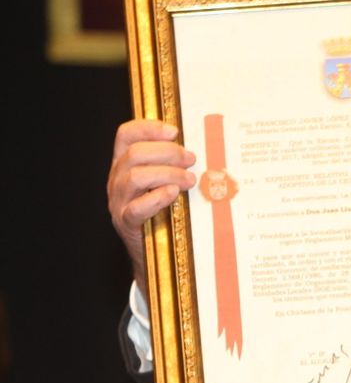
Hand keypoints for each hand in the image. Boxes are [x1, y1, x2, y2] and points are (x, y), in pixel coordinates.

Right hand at [107, 120, 195, 291]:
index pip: (126, 134)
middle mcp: (117, 179)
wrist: (155, 254)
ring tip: (190, 180)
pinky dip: (156, 198)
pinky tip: (173, 193)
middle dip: (167, 152)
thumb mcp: (165, 183)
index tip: (175, 131)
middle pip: (134, 153)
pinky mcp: (126, 223)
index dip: (148, 127)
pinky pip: (136, 208)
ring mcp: (119, 201)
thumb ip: (172, 165)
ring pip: (134, 177)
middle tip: (191, 159)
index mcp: (124, 164)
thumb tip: (202, 149)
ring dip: (167, 174)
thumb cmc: (165, 212)